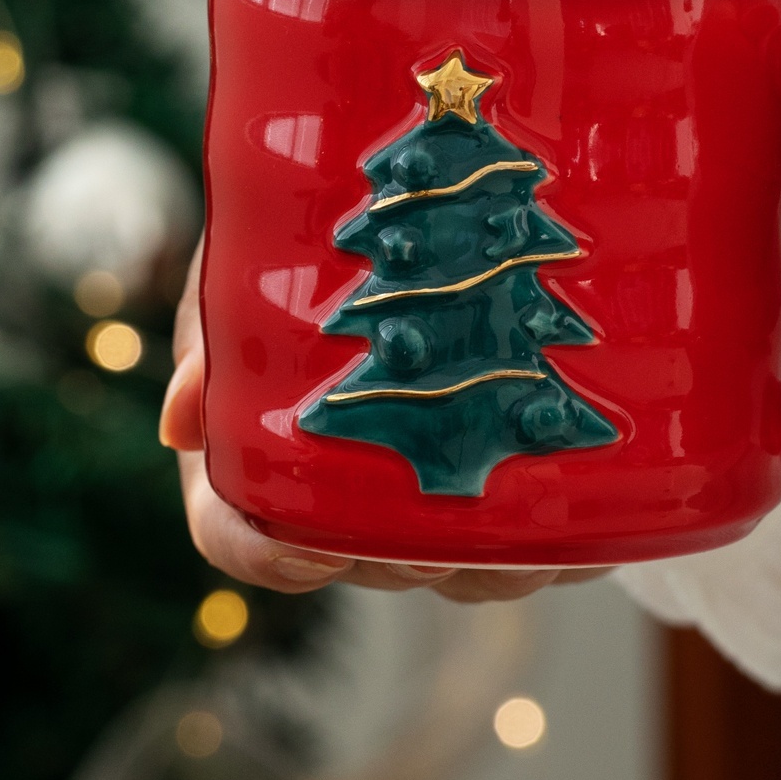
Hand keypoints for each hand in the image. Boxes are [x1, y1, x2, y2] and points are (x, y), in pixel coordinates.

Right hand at [158, 245, 601, 599]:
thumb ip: (213, 330)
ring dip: (495, 563)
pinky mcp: (522, 498)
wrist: (425, 206)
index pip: (237, 534)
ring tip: (530, 525)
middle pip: (363, 564)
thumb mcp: (252, 269)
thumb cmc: (314, 248)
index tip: (310, 556)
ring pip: (461, 572)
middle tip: (440, 538)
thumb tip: (180, 421)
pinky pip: (551, 545)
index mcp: (262, 449)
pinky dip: (573, 543)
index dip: (267, 557)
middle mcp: (346, 496)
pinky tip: (600, 515)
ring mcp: (435, 505)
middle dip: (403, 562)